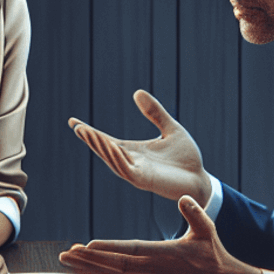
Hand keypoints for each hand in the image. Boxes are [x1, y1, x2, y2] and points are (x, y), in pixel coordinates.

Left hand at [59, 195, 263, 273]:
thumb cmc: (213, 253)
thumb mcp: (208, 230)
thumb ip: (195, 214)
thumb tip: (185, 198)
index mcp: (166, 256)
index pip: (132, 251)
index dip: (109, 249)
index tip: (87, 245)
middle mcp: (154, 273)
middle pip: (115, 267)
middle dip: (87, 261)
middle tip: (64, 253)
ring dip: (88, 269)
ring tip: (66, 260)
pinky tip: (85, 269)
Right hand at [68, 90, 210, 204]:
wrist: (200, 179)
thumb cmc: (186, 158)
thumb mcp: (170, 129)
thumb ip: (155, 113)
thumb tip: (137, 92)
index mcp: (133, 151)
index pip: (106, 140)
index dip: (90, 132)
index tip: (73, 122)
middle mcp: (131, 162)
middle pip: (105, 150)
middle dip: (91, 139)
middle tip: (78, 127)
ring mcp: (137, 173)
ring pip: (112, 159)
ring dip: (101, 147)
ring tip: (90, 134)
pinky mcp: (145, 181)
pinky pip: (126, 169)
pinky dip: (117, 158)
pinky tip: (112, 146)